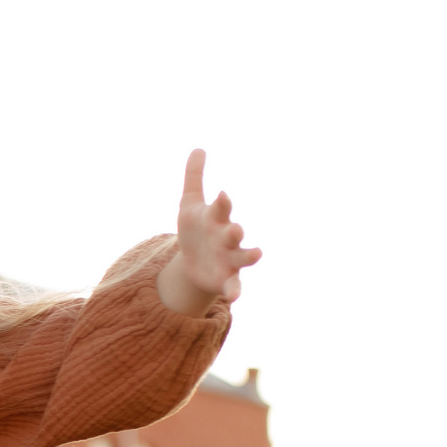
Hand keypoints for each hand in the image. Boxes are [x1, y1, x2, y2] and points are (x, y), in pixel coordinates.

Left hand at [162, 149, 261, 315]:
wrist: (192, 262)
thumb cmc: (195, 230)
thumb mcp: (189, 205)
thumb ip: (194, 178)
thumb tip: (198, 148)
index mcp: (217, 220)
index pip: (221, 208)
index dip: (222, 202)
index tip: (221, 194)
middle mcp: (227, 239)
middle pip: (235, 233)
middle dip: (235, 231)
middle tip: (235, 229)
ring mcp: (229, 260)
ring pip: (243, 257)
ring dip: (250, 255)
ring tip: (257, 253)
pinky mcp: (226, 280)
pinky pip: (234, 286)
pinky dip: (235, 291)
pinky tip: (234, 298)